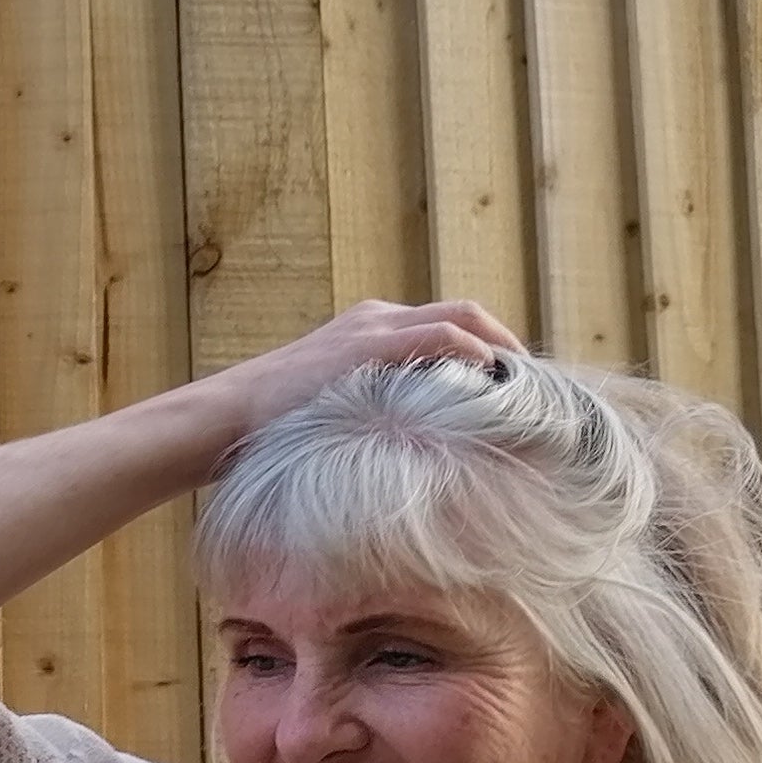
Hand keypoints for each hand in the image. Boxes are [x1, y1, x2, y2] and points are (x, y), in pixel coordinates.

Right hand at [186, 296, 520, 457]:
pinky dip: (475, 353)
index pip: (449, 325)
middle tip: (532, 386)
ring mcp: (373, 327)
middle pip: (466, 312)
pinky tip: (493, 382)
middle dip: (506, 344)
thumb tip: (418, 450)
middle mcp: (378, 317)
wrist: (228, 417)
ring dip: (500, 347)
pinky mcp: (368, 344)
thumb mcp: (341, 411)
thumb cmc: (276, 427)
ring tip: (524, 386)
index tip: (512, 388)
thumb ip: (378, 412)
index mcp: (373, 329)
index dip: (488, 350)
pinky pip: (442, 337)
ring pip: (462, 317)